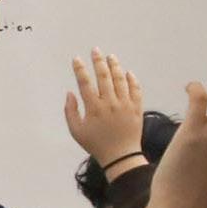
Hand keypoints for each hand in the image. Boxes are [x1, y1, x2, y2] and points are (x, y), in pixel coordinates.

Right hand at [64, 50, 144, 169]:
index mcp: (94, 108)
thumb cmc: (96, 145)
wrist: (121, 157)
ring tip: (111, 57)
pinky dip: (132, 80)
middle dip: (98, 61)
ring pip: (120, 80)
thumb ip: (70, 111)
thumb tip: (70, 93)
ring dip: (115, 66)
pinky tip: (127, 73)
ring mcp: (125, 105)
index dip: (80, 69)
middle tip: (95, 50)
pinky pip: (135, 90)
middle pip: (104, 76)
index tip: (77, 59)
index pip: (85, 83)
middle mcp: (110, 104)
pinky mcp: (136, 109)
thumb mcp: (76, 131)